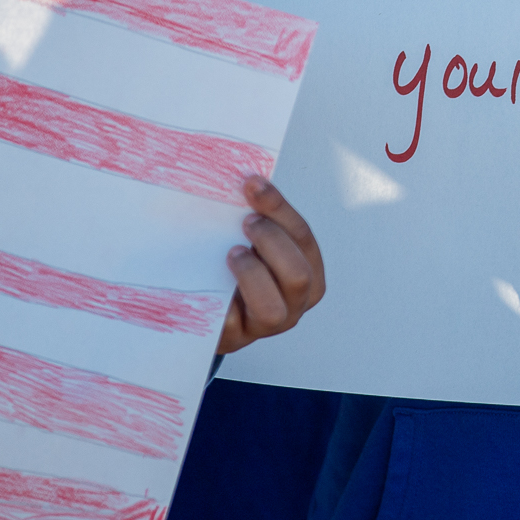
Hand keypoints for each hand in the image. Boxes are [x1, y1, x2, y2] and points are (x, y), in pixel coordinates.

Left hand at [216, 176, 325, 354]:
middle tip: (245, 223)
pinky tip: (209, 281)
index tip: (253, 184)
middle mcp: (295, 303)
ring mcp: (267, 325)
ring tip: (231, 254)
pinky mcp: (236, 339)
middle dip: (271, 241)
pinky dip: (221, 302)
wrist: (210, 310)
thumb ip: (259, 217)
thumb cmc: (240, 268)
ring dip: (252, 274)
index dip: (279, 208)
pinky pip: (230, 325)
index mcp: (309, 272)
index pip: (302, 236)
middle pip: (298, 274)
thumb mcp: (256, 241)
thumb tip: (246, 179)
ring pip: (272, 307)